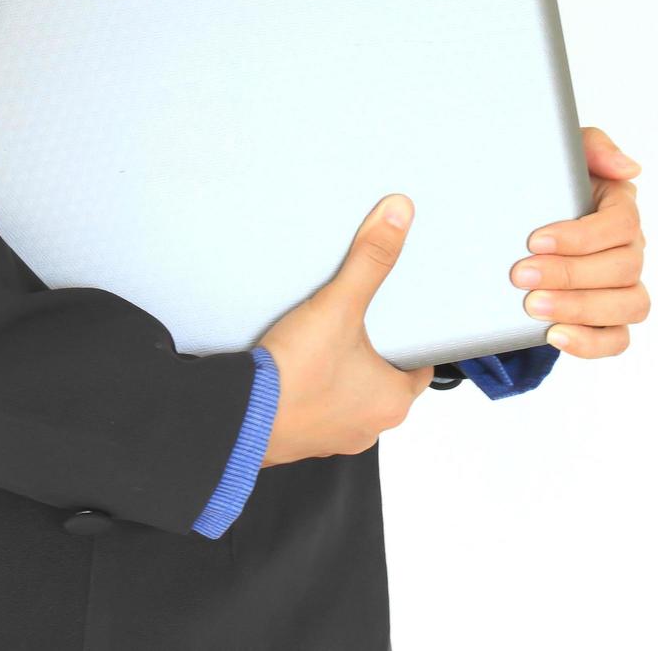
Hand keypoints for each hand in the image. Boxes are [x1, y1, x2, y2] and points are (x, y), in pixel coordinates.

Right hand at [258, 193, 435, 466]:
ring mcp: (333, 438)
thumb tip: (398, 218)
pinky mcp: (302, 439)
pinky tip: (295, 368)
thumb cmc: (292, 379)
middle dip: (374, 356)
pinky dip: (311, 391)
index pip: (419, 370)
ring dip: (342, 376)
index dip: (411, 345)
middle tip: (360, 326)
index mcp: (392, 401)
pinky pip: (317, 411)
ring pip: (350, 399)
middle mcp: (368, 426)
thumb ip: (370, 260)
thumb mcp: (338, 306)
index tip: (403, 327)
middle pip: (384, 383)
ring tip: (325, 343)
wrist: (238, 418)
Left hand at [512, 126, 648, 357]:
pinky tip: (554, 335)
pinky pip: (617, 339)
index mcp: (620, 208)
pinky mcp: (609, 321)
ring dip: (579, 308)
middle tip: (520, 275)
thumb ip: (593, 147)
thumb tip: (629, 167)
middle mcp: (630, 249)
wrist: (513, 227)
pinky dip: (590, 342)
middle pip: (623, 267)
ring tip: (532, 307)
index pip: (621, 223)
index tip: (535, 240)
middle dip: (568, 274)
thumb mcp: (559, 157)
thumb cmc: (542, 188)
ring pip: (628, 305)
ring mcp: (624, 288)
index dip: (581, 236)